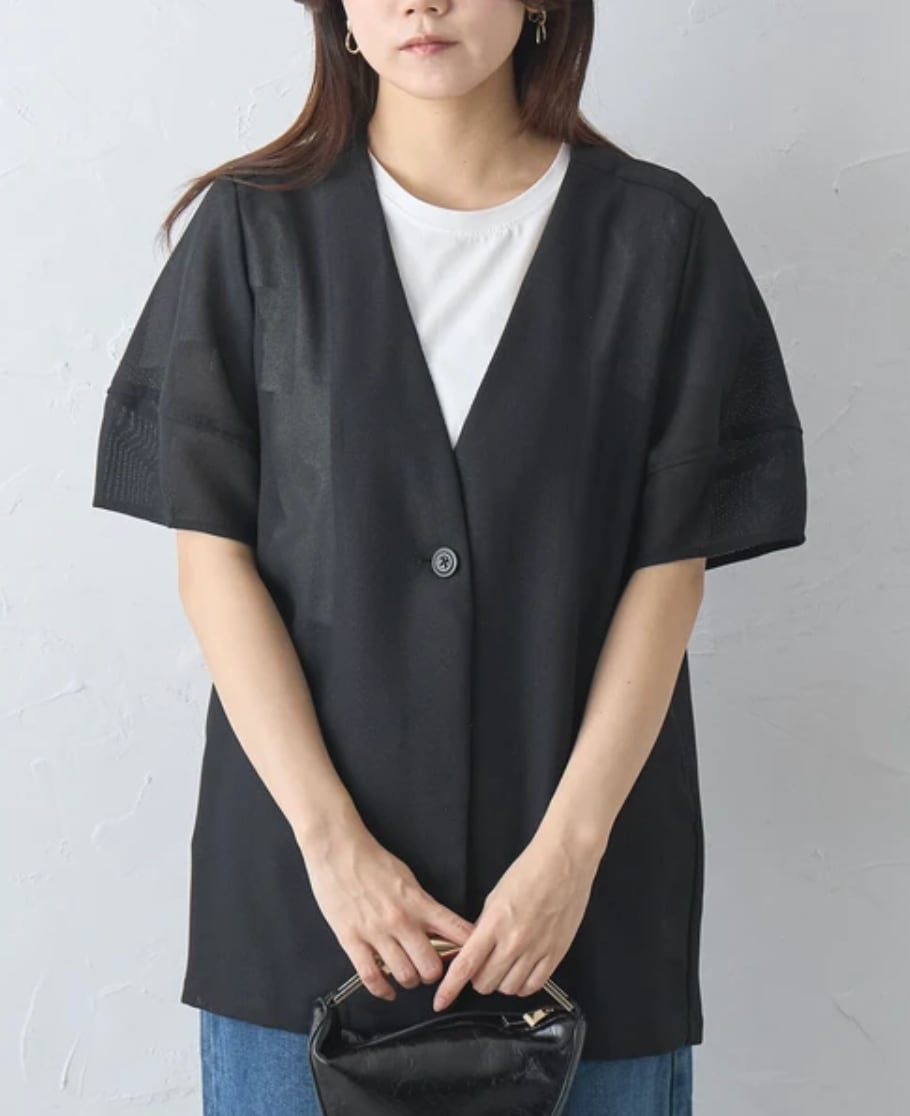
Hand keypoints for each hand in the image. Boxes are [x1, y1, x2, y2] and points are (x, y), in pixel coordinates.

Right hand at [301, 823, 475, 1001]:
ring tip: (408, 975)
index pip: (457, 932)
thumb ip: (424, 906)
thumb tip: (440, 928)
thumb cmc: (373, 861)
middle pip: (431, 967)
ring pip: (404, 976)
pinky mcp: (351, 940)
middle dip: (433, 973)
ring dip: (409, 980)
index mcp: (419, 903)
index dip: (469, 950)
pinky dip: (382, 990)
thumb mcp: (409, 879)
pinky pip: (371, 977)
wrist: (339, 850)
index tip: (470, 958)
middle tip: (429, 968)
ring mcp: (376, 932)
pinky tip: (388, 990)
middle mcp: (401, 921)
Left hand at [431, 832, 598, 1011]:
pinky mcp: (556, 954)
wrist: (564, 862)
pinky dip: (522, 985)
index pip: (465, 965)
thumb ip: (484, 926)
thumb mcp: (495, 896)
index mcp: (494, 923)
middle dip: (477, 979)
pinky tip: (521, 973)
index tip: (441, 1001)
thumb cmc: (530, 871)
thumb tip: (476, 948)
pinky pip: (533, 986)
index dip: (450, 988)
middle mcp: (514, 941)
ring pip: (508, 988)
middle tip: (480, 967)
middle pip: (485, 983)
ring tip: (503, 967)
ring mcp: (537, 950)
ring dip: (500, 982)